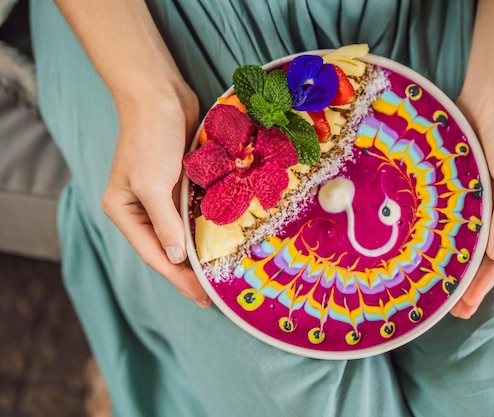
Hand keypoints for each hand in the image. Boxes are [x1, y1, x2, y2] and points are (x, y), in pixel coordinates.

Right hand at [102, 82, 210, 307]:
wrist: (160, 95)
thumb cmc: (150, 138)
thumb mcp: (152, 184)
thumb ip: (165, 223)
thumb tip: (175, 257)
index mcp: (125, 212)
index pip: (155, 254)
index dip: (179, 278)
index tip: (203, 298)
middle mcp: (141, 208)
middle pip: (168, 249)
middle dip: (189, 272)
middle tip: (213, 295)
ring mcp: (161, 196)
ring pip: (182, 233)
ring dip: (199, 252)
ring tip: (220, 274)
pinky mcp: (179, 183)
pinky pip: (193, 213)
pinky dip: (205, 228)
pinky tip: (222, 241)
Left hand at [450, 98, 493, 318]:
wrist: (491, 101)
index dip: (483, 283)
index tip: (466, 305)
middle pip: (482, 255)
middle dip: (467, 283)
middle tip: (450, 311)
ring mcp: (478, 202)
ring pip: (463, 240)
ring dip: (451, 264)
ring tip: (436, 289)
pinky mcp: (458, 189)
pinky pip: (449, 218)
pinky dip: (441, 236)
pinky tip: (427, 251)